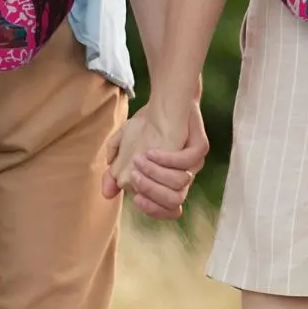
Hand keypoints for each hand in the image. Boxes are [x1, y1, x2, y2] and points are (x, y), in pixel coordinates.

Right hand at [102, 101, 207, 220]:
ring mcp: (194, 163)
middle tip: (134, 176)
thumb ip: (115, 170)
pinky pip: (187, 161)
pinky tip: (151, 151)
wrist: (166, 99)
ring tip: (139, 159)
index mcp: (169, 182)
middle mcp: (183, 176)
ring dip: (156, 174)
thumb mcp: (125, 147)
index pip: (166, 209)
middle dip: (151, 191)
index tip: (135, 198)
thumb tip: (107, 193)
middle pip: (174, 201)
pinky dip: (167, 159)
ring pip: (180, 183)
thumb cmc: (146, 126)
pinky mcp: (200, 147)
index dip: (152, 209)